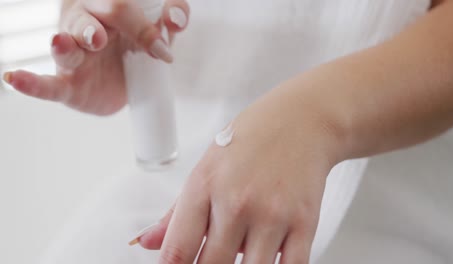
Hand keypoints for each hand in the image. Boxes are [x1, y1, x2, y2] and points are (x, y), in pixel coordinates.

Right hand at [2, 0, 188, 114]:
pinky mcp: (67, 83)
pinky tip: (15, 78)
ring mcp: (74, 54)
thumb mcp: (160, 30)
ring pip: (66, 43)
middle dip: (101, 27)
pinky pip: (46, 83)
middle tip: (106, 40)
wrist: (127, 82)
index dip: (143, 26)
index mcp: (109, 8)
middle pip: (92, 18)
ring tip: (66, 42)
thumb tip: (175, 19)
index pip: (122, 6)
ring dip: (67, 43)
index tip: (163, 50)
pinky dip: (31, 83)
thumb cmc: (137, 48)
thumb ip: (172, 17)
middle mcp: (86, 25)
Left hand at [132, 84, 342, 262]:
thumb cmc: (252, 139)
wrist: (302, 120)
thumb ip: (176, 212)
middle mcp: (236, 202)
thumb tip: (147, 241)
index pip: (177, 251)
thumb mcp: (206, 166)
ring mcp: (272, 214)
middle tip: (212, 257)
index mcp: (204, 186)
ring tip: (237, 254)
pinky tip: (266, 258)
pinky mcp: (305, 222)